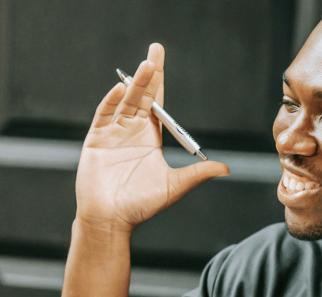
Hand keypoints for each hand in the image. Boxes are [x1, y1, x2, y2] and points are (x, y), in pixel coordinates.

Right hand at [76, 43, 228, 234]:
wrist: (110, 220)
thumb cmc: (140, 206)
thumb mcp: (174, 187)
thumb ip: (196, 174)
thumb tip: (225, 168)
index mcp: (150, 138)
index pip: (157, 103)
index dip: (160, 82)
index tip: (161, 61)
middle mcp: (132, 131)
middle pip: (142, 96)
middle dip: (149, 73)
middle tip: (155, 50)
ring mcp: (113, 134)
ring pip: (126, 102)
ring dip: (135, 84)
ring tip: (145, 66)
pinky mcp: (96, 141)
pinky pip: (104, 116)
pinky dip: (112, 102)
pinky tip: (121, 90)